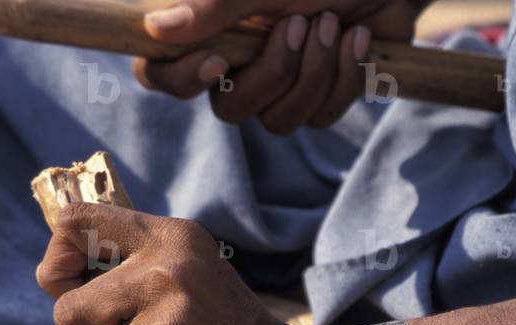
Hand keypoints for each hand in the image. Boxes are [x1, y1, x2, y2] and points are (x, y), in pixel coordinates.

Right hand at [133, 0, 422, 132]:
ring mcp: (280, 88)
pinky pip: (321, 117)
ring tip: (333, 22)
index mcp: (209, 31)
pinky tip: (357, 37)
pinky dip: (344, 75)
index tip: (218, 60)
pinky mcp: (320, 100)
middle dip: (273, 73)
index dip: (180, 79)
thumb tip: (157, 28)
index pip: (160, 73)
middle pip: (229, 111)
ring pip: (279, 121)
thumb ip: (212, 6)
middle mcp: (237, 65)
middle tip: (300, 22)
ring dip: (314, 72)